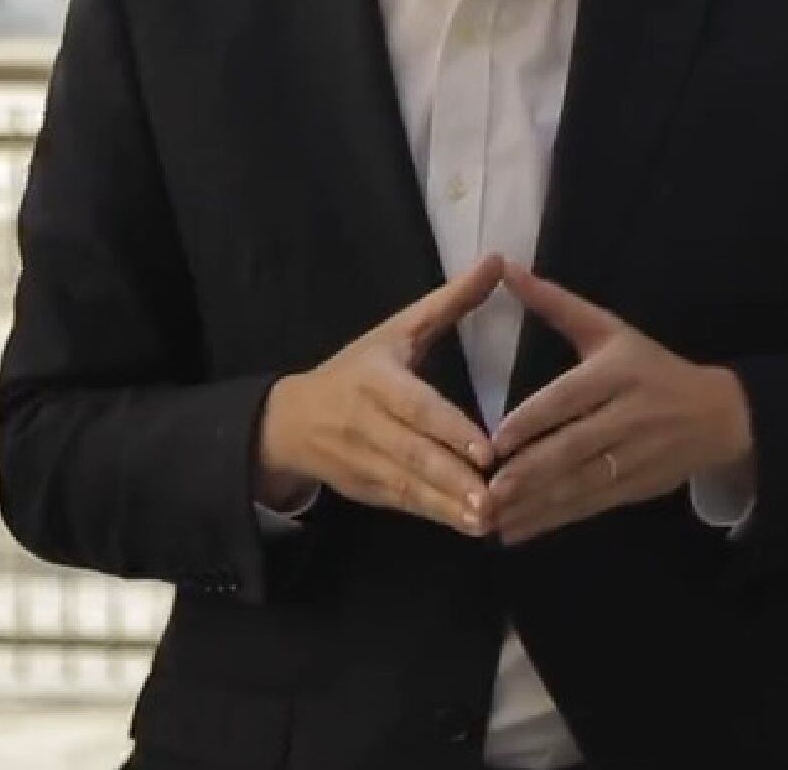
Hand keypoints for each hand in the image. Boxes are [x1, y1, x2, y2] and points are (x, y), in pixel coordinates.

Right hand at [255, 254, 505, 536]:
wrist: (290, 420)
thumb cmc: (358, 369)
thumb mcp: (397, 330)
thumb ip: (449, 301)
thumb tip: (497, 260)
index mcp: (375, 379)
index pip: (415, 407)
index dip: (449, 430)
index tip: (487, 450)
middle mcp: (365, 423)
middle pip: (413, 454)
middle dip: (453, 478)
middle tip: (496, 496)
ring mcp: (362, 461)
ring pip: (409, 486)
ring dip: (448, 506)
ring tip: (490, 519)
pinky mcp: (365, 490)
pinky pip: (403, 504)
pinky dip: (435, 516)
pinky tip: (469, 527)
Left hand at [488, 266, 754, 544]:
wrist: (717, 415)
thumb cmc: (651, 367)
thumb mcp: (609, 330)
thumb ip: (556, 304)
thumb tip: (506, 267)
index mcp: (618, 374)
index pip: (571, 398)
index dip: (535, 419)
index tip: (497, 440)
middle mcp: (628, 417)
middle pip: (575, 448)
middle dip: (532, 473)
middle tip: (488, 491)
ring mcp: (635, 458)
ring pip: (580, 484)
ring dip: (536, 505)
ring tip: (493, 519)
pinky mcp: (635, 489)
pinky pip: (589, 507)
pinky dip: (552, 521)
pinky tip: (517, 532)